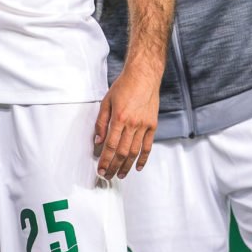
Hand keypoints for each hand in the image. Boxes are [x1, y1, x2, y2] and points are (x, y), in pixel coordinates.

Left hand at [93, 63, 159, 178]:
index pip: (110, 145)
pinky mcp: (153, 125)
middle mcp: (132, 124)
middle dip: (114, 166)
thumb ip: (101, 122)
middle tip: (108, 176)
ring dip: (127, 166)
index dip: (105, 160)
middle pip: (122, 152)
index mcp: (119, 118)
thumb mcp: (106, 101)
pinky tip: (137, 166)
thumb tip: (98, 141)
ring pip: (134, 151)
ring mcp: (144, 125)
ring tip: (121, 175)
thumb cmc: (124, 86)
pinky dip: (143, 158)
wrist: (144, 75)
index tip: (101, 169)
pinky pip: (148, 146)